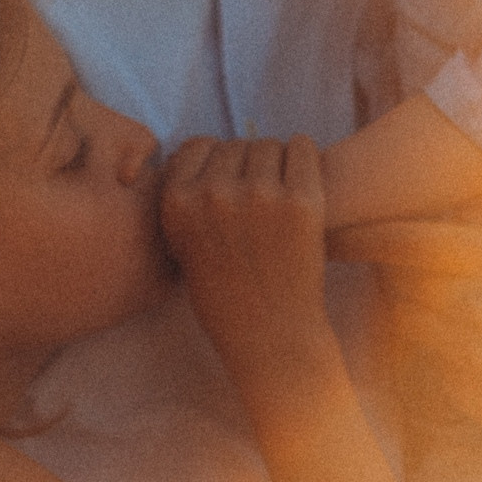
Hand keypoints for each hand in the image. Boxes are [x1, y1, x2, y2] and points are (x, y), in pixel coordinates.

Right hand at [161, 135, 338, 396]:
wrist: (271, 336)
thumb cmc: (226, 296)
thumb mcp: (183, 246)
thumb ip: (185, 198)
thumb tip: (196, 148)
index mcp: (177, 202)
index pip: (198, 145)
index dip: (215, 164)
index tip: (229, 189)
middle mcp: (214, 193)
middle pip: (236, 144)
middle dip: (248, 166)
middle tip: (260, 204)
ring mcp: (259, 194)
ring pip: (270, 144)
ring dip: (277, 165)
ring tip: (280, 202)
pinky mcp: (301, 200)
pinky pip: (303, 148)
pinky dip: (304, 160)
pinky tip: (302, 187)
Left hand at [333, 207, 481, 481]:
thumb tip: (460, 182)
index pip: (410, 243)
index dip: (365, 235)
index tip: (338, 230)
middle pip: (400, 286)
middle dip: (388, 273)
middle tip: (387, 263)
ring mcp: (481, 362)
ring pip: (409, 327)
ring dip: (408, 310)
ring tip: (432, 298)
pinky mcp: (480, 401)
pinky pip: (430, 366)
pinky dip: (434, 350)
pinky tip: (464, 341)